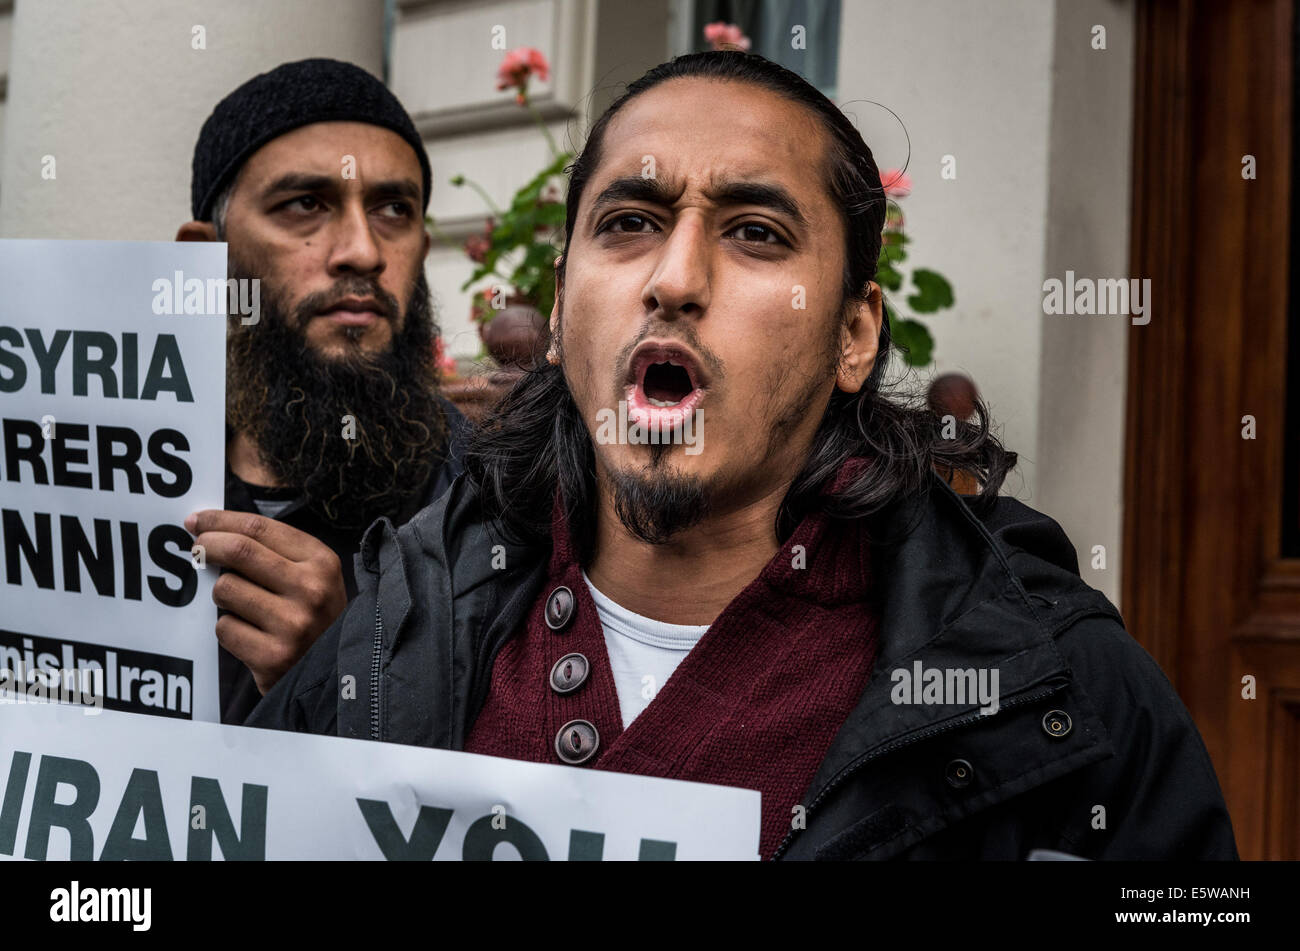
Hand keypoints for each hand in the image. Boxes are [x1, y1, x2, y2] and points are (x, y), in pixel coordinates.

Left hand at [186, 509, 346, 694]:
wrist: (335, 673)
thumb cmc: (316, 617)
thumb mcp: (314, 577)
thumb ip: (275, 553)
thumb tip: (213, 531)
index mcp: (322, 563)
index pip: (259, 529)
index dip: (221, 521)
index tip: (197, 521)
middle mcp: (311, 590)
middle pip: (239, 551)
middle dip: (208, 545)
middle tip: (196, 548)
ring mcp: (292, 625)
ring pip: (226, 590)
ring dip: (223, 595)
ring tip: (242, 605)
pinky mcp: (272, 657)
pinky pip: (225, 628)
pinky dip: (229, 629)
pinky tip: (249, 635)